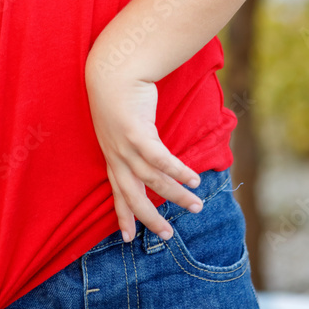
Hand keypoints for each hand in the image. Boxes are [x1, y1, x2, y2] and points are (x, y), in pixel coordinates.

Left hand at [85, 64, 202, 241]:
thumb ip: (134, 142)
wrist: (113, 70)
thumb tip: (148, 155)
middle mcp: (116, 155)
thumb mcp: (122, 124)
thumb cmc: (120, 94)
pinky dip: (177, 171)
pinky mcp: (136, 133)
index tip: (128, 239)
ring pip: (153, 179)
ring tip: (197, 205)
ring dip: (176, 194)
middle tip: (169, 236)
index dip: (123, 215)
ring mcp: (124, 145)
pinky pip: (160, 159)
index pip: (117, 192)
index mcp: (112, 155)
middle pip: (134, 196)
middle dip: (151, 219)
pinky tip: (194, 179)